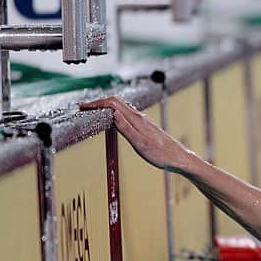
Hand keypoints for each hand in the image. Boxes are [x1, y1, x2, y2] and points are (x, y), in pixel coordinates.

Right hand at [79, 96, 197, 172]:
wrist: (179, 158)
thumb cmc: (161, 154)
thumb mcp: (140, 144)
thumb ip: (126, 128)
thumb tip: (113, 113)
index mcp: (136, 119)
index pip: (112, 104)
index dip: (96, 103)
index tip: (82, 107)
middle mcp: (140, 117)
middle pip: (116, 102)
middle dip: (98, 102)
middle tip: (83, 107)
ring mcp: (143, 121)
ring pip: (121, 107)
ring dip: (106, 106)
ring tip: (93, 110)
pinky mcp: (145, 126)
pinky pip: (126, 113)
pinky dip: (115, 112)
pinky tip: (112, 118)